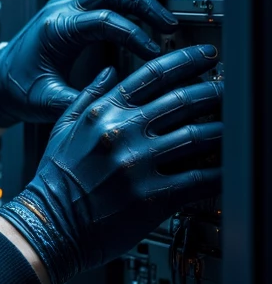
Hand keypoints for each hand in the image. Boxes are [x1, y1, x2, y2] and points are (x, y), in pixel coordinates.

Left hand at [0, 0, 177, 128]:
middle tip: (169, 20)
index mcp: (56, 30)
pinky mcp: (69, 3)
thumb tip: (114, 102)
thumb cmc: (18, 89)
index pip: (105, 20)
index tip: (155, 52)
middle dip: (144, 2)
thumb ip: (78, 102)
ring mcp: (64, 2)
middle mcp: (60, 8)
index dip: (135, 34)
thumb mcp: (46, 102)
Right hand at [0, 45, 221, 283]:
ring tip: (237, 127)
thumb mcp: (62, 128)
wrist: (47, 227)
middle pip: (184, 100)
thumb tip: (109, 71)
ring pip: (197, 137)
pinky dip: (220, 172)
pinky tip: (231, 168)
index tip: (207, 56)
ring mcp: (139, 165)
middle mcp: (123, 133)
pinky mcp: (152, 197)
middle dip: (215, 92)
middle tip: (230, 89)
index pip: (154, 74)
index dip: (187, 60)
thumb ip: (87, 96)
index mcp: (103, 112)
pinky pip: (198, 179)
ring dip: (223, 130)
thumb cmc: (53, 182)